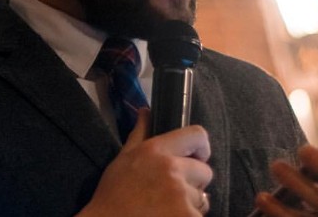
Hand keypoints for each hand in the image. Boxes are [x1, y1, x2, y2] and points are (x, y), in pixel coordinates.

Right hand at [78, 108, 212, 216]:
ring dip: (189, 204)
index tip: (197, 158)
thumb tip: (145, 110)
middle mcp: (171, 169)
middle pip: (205, 171)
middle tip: (172, 193)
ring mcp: (180, 195)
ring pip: (202, 198)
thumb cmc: (112, 196)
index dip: (201, 148)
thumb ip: (140, 133)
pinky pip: (198, 215)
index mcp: (156, 150)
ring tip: (166, 208)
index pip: (197, 135)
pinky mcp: (187, 216)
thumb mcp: (123, 160)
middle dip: (194, 182)